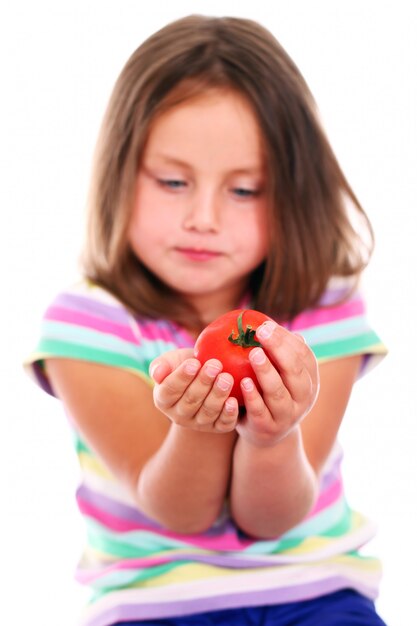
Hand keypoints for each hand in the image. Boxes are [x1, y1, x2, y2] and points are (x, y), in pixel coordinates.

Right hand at [150, 349, 238, 432]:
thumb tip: (156, 374)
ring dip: (218, 395)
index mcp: (163, 400)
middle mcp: (178, 415)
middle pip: (190, 401)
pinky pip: (222, 424)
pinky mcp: (216, 427)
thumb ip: (161, 364)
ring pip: (207, 412)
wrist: (207, 375)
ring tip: (226, 377)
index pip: (170, 390)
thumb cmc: (188, 365)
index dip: (181, 377)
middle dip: (204, 382)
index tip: (194, 363)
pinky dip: (228, 414)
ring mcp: (197, 423)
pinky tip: (233, 401)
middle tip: (215, 365)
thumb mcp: (172, 360)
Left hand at [236, 321, 318, 446]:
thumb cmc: (271, 395)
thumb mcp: (282, 376)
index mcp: (310, 381)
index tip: (266, 325)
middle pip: (295, 371)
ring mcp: (287, 416)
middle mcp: (304, 398)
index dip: (286, 339)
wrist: (268, 436)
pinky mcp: (269, 428)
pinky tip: (244, 382)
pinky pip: (260, 411)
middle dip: (279, 349)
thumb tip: (271, 325)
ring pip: (279, 392)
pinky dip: (253, 396)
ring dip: (266, 371)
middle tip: (261, 332)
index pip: (304, 356)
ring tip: (254, 354)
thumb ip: (280, 355)